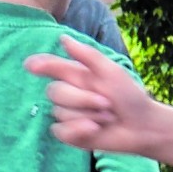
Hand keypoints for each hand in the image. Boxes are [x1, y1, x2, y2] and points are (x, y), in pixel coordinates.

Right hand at [23, 35, 155, 154]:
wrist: (141, 126)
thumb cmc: (129, 96)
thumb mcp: (111, 71)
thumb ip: (87, 55)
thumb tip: (62, 38)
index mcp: (75, 74)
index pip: (50, 67)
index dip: (39, 65)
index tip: (31, 66)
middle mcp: (68, 93)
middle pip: (55, 92)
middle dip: (83, 99)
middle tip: (107, 103)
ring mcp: (67, 113)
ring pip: (60, 112)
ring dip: (88, 115)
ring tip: (108, 117)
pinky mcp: (69, 133)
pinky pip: (60, 130)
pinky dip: (78, 130)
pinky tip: (94, 129)